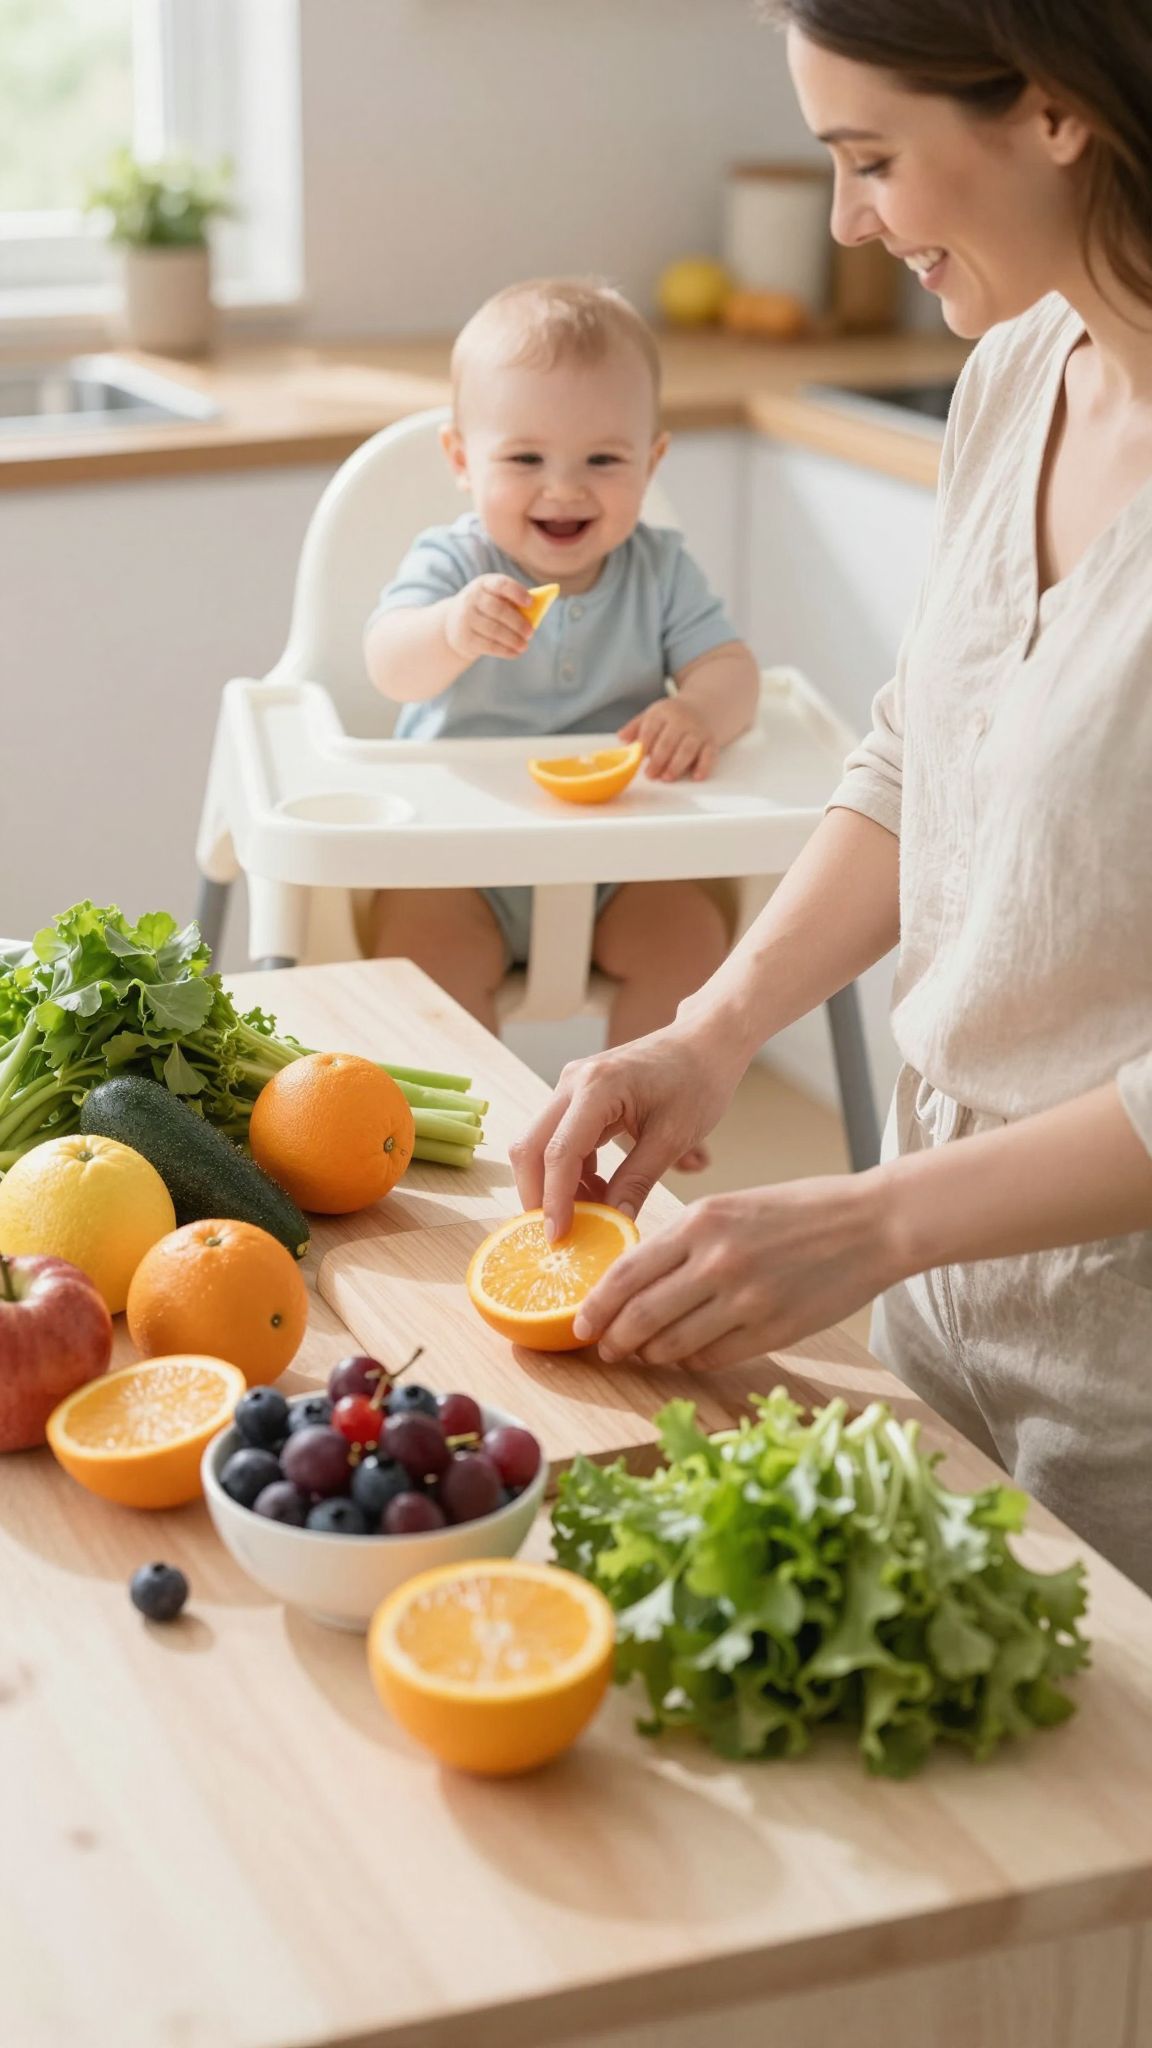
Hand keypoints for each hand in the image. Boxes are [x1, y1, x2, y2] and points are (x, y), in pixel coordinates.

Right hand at [444, 574, 533, 662]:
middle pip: (498, 610)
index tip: (531, 603)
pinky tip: (515, 653)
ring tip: (524, 646)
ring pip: (493, 630)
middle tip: (530, 633)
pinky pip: (488, 645)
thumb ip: (515, 602)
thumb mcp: (496, 599)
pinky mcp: (464, 638)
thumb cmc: (486, 609)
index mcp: (484, 584)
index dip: (517, 593)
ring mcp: (465, 618)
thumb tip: (538, 609)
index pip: (501, 584)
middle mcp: (472, 598)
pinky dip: (504, 650)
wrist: (454, 623)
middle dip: (517, 622)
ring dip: (512, 639)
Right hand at [509, 1023, 742, 1239]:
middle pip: (530, 1147)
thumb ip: (638, 1182)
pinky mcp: (577, 1095)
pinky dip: (568, 1169)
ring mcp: (571, 1086)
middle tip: (560, 1234)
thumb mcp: (673, 1138)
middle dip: (537, 1195)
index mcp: (597, 1087)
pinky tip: (597, 1189)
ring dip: (554, 1183)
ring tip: (590, 1212)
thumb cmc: (698, 1081)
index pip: (559, 1153)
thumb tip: (614, 1223)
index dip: (554, 1200)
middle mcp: (573, 1082)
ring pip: (537, 1144)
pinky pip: (556, 1138)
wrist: (705, 1043)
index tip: (559, 1237)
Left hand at [571, 1175, 902, 1368]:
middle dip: (614, 1339)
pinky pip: (712, 1357)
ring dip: (650, 1355)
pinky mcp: (773, 1330)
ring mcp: (746, 1300)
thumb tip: (638, 1283)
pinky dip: (692, 1360)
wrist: (872, 1224)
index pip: (627, 1273)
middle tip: (605, 1349)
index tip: (580, 1323)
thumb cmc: (801, 1211)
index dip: (597, 1306)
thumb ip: (686, 1241)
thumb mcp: (732, 1207)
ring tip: (643, 1354)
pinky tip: (688, 1355)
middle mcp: (717, 1261)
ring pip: (673, 1344)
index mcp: (702, 1221)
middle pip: (641, 1316)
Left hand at [619, 696, 717, 780]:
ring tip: (667, 777)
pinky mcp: (711, 740)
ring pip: (687, 749)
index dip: (644, 745)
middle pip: (668, 742)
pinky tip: (697, 776)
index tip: (637, 759)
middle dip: (658, 760)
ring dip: (677, 765)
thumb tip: (621, 738)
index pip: (651, 729)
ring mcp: (697, 730)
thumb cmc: (673, 715)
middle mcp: (681, 720)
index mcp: (663, 712)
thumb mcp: (653, 714)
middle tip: (650, 774)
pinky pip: (709, 754)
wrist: (705, 706)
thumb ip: (636, 727)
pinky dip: (704, 766)